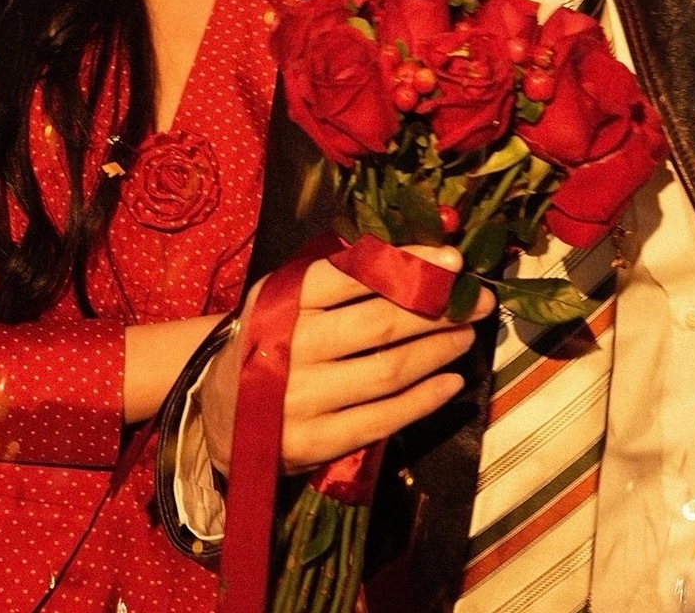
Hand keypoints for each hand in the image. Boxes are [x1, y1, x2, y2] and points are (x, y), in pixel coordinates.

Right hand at [201, 246, 493, 475]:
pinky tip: (450, 383)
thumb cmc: (270, 336)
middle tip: (476, 301)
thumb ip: (343, 274)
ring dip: (436, 352)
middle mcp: (290, 346)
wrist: (218, 408)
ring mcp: (301, 398)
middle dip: (438, 310)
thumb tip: (418, 252)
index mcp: (285, 299)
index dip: (409, 264)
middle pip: (380, 323)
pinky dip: (422, 401)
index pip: (355, 274)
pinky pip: (381, 420)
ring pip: (387, 371)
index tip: (453, 260)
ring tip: (466, 336)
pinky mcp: (314, 442)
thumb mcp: (289, 295)